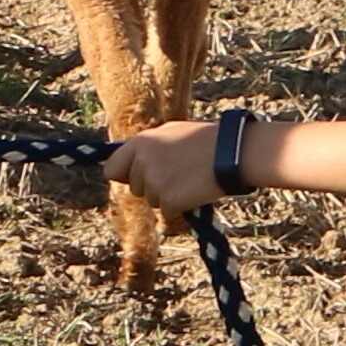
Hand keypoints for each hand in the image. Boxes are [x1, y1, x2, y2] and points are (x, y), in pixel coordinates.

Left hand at [105, 121, 223, 214]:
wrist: (233, 152)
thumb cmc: (207, 140)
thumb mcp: (172, 132)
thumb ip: (148, 147)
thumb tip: (129, 162)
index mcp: (140, 143)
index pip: (112, 169)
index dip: (124, 176)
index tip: (133, 179)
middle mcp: (141, 162)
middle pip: (135, 188)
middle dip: (152, 186)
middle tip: (179, 175)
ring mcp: (153, 182)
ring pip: (152, 200)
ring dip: (167, 196)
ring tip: (190, 179)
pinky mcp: (168, 200)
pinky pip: (167, 212)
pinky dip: (180, 207)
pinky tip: (195, 191)